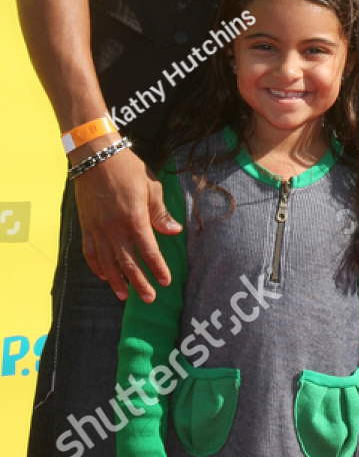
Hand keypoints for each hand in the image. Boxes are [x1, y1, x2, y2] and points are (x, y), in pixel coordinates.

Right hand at [74, 147, 180, 303]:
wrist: (96, 157)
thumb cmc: (128, 169)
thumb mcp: (151, 187)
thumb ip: (161, 212)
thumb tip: (174, 231)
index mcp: (134, 218)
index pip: (149, 251)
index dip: (158, 268)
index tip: (166, 281)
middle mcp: (114, 228)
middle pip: (128, 263)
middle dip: (140, 283)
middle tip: (150, 298)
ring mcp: (97, 229)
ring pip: (107, 262)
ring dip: (117, 281)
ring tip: (125, 296)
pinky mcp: (86, 226)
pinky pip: (90, 252)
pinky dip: (96, 267)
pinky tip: (104, 276)